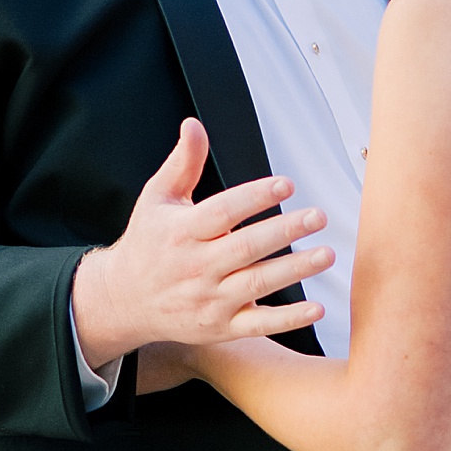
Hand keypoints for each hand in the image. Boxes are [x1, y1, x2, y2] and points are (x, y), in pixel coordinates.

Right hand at [71, 119, 334, 370]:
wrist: (123, 300)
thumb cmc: (148, 242)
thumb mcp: (157, 198)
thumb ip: (182, 163)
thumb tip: (194, 124)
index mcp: (182, 231)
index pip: (223, 212)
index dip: (255, 198)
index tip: (286, 184)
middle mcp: (196, 266)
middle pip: (245, 248)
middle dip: (284, 232)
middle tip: (318, 216)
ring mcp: (209, 299)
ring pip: (257, 284)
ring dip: (294, 270)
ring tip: (327, 254)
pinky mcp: (220, 326)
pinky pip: (258, 324)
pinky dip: (288, 320)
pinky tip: (317, 308)